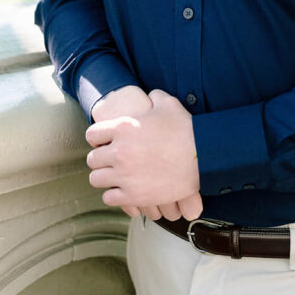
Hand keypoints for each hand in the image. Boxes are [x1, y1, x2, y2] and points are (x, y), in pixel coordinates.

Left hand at [85, 90, 201, 214]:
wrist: (203, 157)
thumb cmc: (186, 129)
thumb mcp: (169, 104)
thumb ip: (154, 97)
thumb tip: (149, 96)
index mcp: (123, 128)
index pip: (92, 135)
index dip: (98, 138)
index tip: (105, 142)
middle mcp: (119, 152)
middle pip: (92, 159)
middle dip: (101, 159)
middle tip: (113, 160)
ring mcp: (125, 175)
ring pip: (96, 179)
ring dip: (105, 177)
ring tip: (116, 175)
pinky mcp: (133, 195)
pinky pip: (109, 198)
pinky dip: (115, 194)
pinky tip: (124, 189)